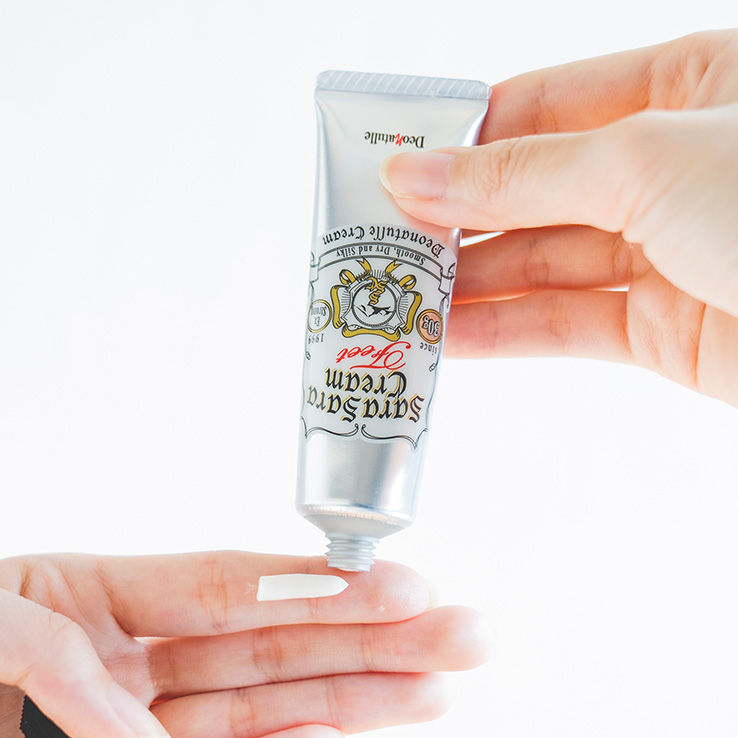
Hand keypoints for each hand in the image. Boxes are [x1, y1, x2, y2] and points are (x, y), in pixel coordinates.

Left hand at [0, 552, 486, 736]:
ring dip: (366, 694)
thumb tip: (133, 734)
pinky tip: (369, 729)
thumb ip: (60, 665)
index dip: (312, 583)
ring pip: (278, 705)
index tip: (393, 584)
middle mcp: (140, 659)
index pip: (226, 588)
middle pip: (277, 642)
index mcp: (100, 600)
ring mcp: (149, 719)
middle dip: (375, 634)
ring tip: (440, 684)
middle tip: (460, 627)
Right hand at [380, 30, 737, 406]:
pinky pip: (565, 323)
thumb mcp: (645, 158)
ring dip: (467, 287)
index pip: (538, 107)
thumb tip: (414, 172)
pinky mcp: (662, 328)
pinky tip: (447, 338)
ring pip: (540, 265)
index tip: (386, 166)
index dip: (458, 138)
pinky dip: (505, 332)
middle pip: (530, 193)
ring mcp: (662, 252)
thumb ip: (521, 174)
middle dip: (453, 222)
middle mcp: (666, 169)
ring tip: (395, 299)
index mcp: (679, 88)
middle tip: (376, 245)